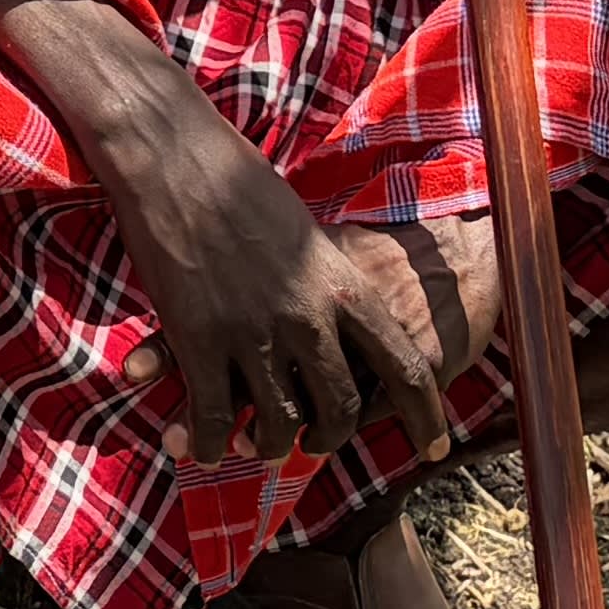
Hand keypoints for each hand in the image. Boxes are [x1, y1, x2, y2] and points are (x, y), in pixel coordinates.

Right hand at [0, 0, 505, 465]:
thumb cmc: (239, 182)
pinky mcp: (198, 341)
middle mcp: (308, 317)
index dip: (425, 418)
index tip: (435, 451)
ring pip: (277, 423)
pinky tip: (200, 446)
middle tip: (315, 442)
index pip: (406, 369)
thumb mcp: (307, 233)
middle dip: (329, 437)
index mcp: (345, 286)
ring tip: (259, 445)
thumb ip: (327, 284)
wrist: (173, 157)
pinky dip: (207, 442)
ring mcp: (252, 333)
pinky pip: (213, 418)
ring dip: (270, 444)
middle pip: (340, 409)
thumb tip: (339, 323)